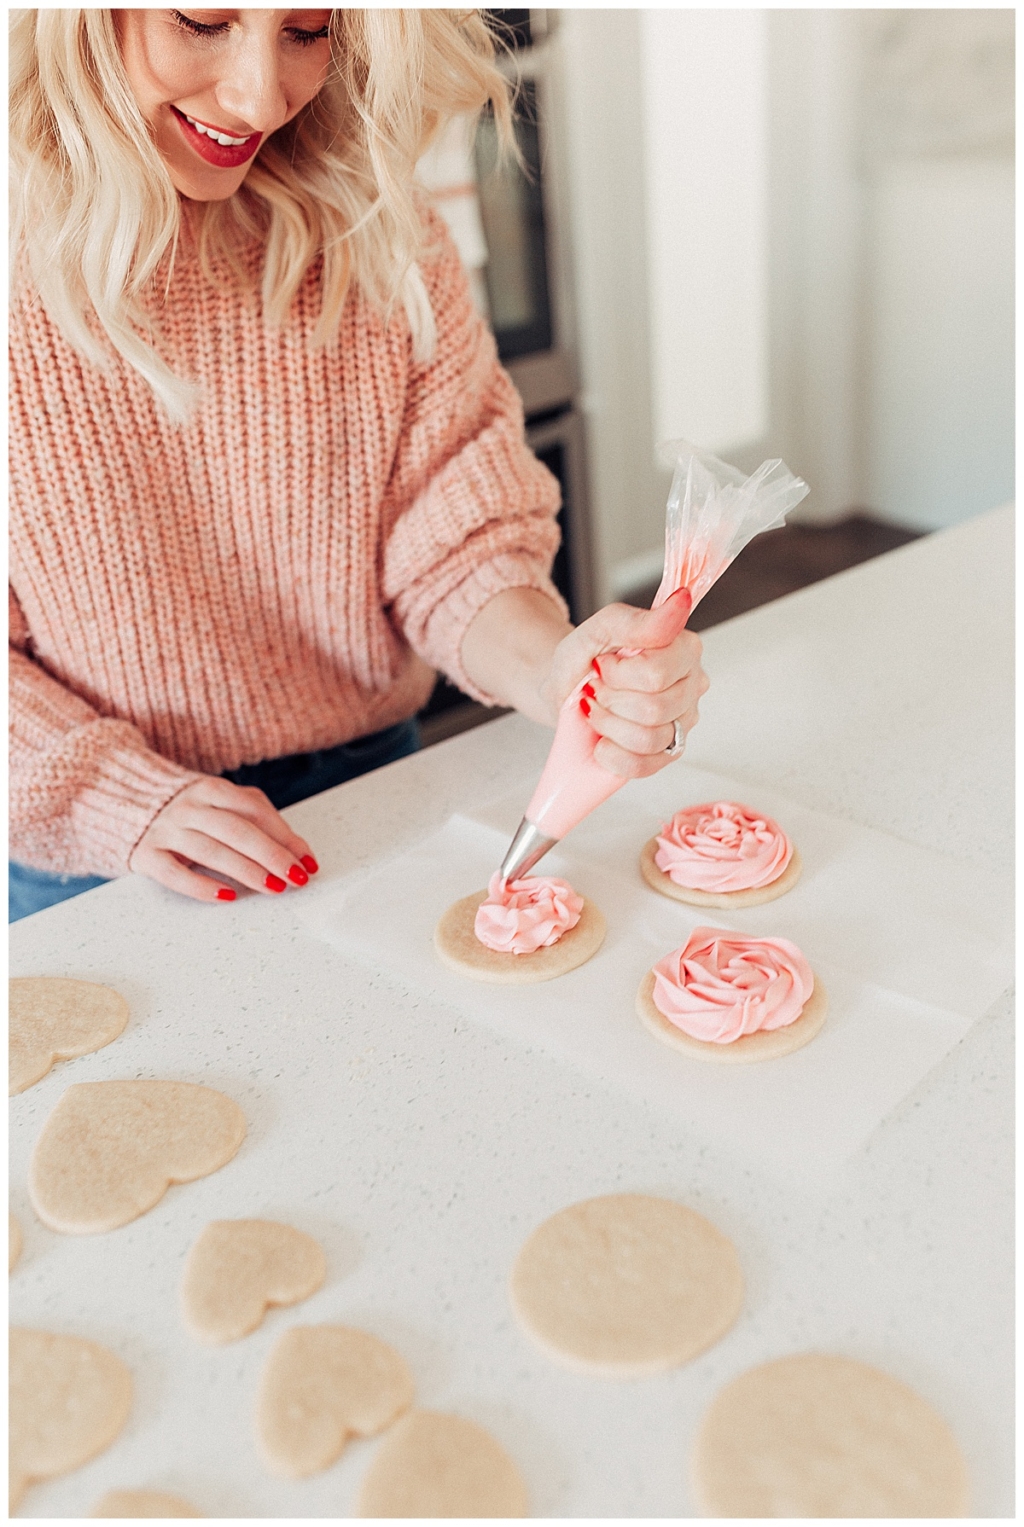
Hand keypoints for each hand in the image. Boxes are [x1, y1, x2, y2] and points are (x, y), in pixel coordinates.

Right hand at [130, 776, 317, 902]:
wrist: (125, 803)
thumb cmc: (191, 810)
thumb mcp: (224, 804)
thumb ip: (261, 820)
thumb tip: (300, 852)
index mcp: (212, 789)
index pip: (254, 811)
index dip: (284, 836)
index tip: (307, 861)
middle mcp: (188, 807)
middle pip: (236, 830)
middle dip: (271, 855)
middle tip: (295, 877)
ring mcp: (165, 830)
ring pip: (211, 851)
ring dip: (246, 871)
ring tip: (273, 887)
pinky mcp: (146, 855)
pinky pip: (175, 874)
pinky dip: (202, 886)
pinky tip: (227, 897)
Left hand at [542, 588, 708, 779]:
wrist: (565, 690)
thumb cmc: (585, 658)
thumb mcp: (598, 629)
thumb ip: (637, 619)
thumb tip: (680, 602)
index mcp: (685, 648)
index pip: (657, 674)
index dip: (617, 673)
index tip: (604, 664)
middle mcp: (693, 685)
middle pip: (654, 708)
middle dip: (610, 700)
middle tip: (598, 689)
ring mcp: (684, 723)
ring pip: (649, 738)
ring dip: (609, 725)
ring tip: (599, 710)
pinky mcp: (668, 754)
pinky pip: (643, 765)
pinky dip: (612, 754)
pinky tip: (604, 739)